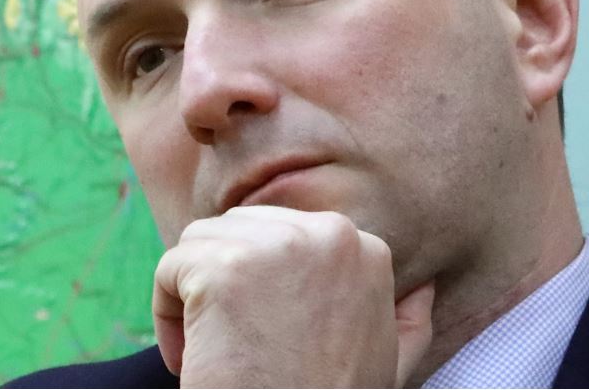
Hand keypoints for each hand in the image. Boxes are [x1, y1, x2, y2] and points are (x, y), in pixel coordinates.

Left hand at [153, 205, 434, 387]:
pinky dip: (166, 315)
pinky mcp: (224, 268)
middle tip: (234, 342)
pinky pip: (170, 269)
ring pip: (201, 242)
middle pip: (240, 226)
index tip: (266, 332)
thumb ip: (409, 319)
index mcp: (366, 247)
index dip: (261, 283)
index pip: (284, 231)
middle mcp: (328, 232)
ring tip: (213, 348)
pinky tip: (189, 357)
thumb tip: (422, 287)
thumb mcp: (390, 362)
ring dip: (193, 296)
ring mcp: (276, 246)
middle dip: (224, 280)